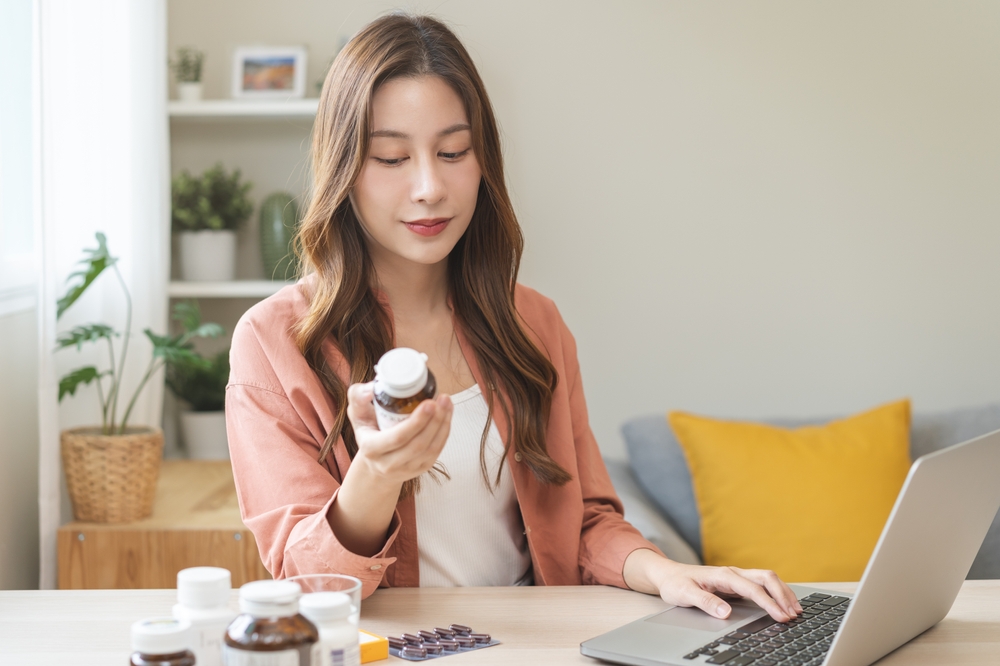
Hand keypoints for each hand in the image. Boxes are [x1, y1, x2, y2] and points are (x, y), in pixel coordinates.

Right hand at [346, 381, 452, 486]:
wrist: (374, 463)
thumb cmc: (367, 432)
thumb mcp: (356, 413)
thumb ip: (358, 396)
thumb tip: (371, 389)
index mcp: (371, 449)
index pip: (398, 438)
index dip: (416, 422)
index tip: (428, 403)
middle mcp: (388, 464)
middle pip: (418, 444)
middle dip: (434, 421)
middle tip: (441, 400)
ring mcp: (406, 469)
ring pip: (430, 449)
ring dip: (442, 425)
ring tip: (446, 403)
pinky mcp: (420, 469)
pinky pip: (436, 452)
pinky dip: (444, 432)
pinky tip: (447, 415)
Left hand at [623, 549, 802, 621]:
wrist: (668, 574)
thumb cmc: (676, 583)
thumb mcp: (685, 594)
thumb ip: (705, 602)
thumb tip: (725, 612)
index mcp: (723, 574)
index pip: (752, 588)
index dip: (769, 603)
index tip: (781, 617)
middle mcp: (733, 572)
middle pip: (766, 578)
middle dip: (783, 595)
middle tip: (795, 614)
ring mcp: (736, 576)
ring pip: (766, 579)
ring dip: (783, 592)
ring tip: (796, 610)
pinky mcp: (736, 582)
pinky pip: (761, 584)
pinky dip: (776, 592)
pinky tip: (782, 603)